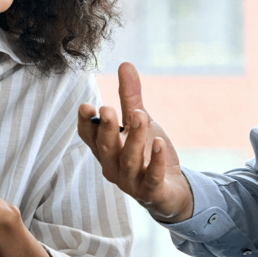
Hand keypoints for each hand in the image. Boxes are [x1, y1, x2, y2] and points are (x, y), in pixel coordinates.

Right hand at [77, 62, 193, 221]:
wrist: (171, 190)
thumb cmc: (148, 154)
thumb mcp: (140, 121)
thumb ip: (130, 96)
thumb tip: (125, 63)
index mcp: (106, 149)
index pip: (89, 137)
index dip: (86, 123)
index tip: (87, 106)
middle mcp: (113, 167)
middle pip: (106, 149)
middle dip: (106, 129)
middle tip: (107, 110)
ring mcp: (131, 182)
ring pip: (129, 161)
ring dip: (134, 139)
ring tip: (141, 117)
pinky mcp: (151, 192)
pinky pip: (151, 178)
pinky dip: (156, 161)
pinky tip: (160, 144)